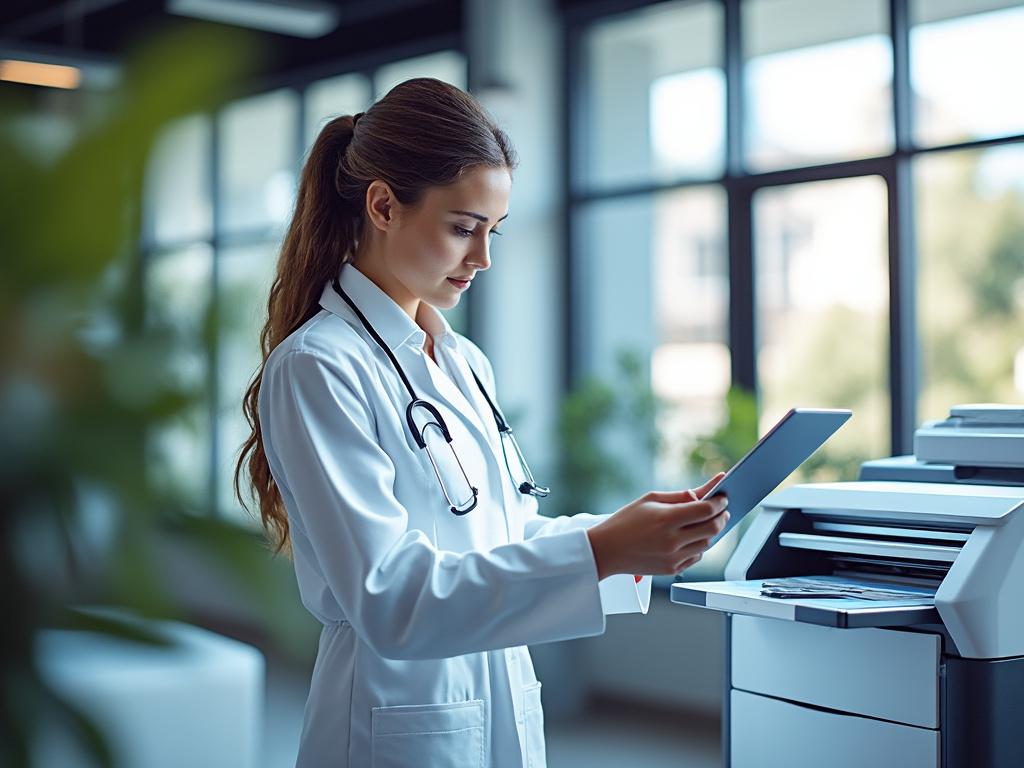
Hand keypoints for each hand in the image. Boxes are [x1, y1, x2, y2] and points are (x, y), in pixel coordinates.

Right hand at [586, 473, 728, 580]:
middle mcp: (672, 540)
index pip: (706, 510)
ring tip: (708, 522)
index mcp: (666, 519)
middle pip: (712, 528)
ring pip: (707, 544)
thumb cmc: (625, 521)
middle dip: (721, 517)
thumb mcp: (649, 500)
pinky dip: (699, 546)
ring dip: (712, 532)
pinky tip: (692, 537)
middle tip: (722, 510)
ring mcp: (673, 557)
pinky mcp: (671, 570)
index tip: (723, 497)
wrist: (606, 550)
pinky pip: (696, 557)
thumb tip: (703, 492)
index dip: (719, 502)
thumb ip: (679, 496)